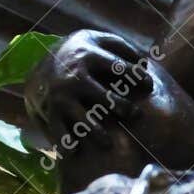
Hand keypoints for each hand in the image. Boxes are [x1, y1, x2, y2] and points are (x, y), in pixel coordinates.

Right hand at [24, 30, 154, 150]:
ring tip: (108, 144)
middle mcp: (75, 76)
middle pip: (103, 97)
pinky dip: (64, 142)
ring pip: (82, 119)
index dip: (139, 77)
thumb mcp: (99, 40)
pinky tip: (73, 153)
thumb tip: (145, 63)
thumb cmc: (83, 52)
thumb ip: (122, 47)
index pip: (120, 68)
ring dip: (96, 133)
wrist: (44, 57)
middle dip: (122, 107)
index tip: (149, 86)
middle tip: (135, 114)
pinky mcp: (51, 109)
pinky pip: (58, 130)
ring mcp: (62, 95)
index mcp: (89, 56)